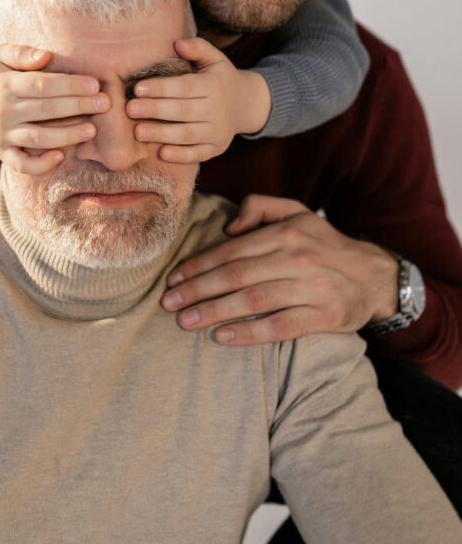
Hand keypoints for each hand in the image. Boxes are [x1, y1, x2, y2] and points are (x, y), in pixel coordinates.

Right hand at [0, 45, 109, 171]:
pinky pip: (22, 164)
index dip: (70, 86)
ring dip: (67, 136)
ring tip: (92, 129)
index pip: (43, 85)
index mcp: (5, 85)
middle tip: (105, 104)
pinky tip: (61, 156)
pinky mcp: (1, 153)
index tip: (94, 84)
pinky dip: (41, 164)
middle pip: (46, 111)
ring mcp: (2, 135)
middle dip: (78, 107)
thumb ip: (22, 53)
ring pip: (38, 139)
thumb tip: (46, 56)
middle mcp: (4, 112)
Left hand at [126, 37, 270, 162]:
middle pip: (183, 111)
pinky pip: (198, 154)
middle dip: (155, 110)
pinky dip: (181, 156)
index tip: (137, 88)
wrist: (247, 105)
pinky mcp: (216, 149)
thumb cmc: (220, 78)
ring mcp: (218, 132)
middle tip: (130, 109)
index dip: (162, 88)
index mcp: (214, 86)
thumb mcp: (215, 59)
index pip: (186, 87)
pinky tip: (161, 153)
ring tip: (138, 132)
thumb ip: (198, 48)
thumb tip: (178, 44)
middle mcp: (218, 110)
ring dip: (162, 134)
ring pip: (188, 135)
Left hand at [161, 194, 398, 343]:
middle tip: (169, 303)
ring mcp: (312, 287)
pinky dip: (250, 332)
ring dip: (215, 312)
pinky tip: (223, 337)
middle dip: (198, 290)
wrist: (375, 275)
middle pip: (237, 275)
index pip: (233, 250)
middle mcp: (297, 257)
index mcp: (286, 232)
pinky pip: (280, 326)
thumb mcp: (296, 212)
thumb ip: (259, 206)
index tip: (174, 278)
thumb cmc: (324, 244)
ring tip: (186, 321)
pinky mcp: (323, 315)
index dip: (199, 264)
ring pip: (254, 300)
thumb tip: (228, 225)